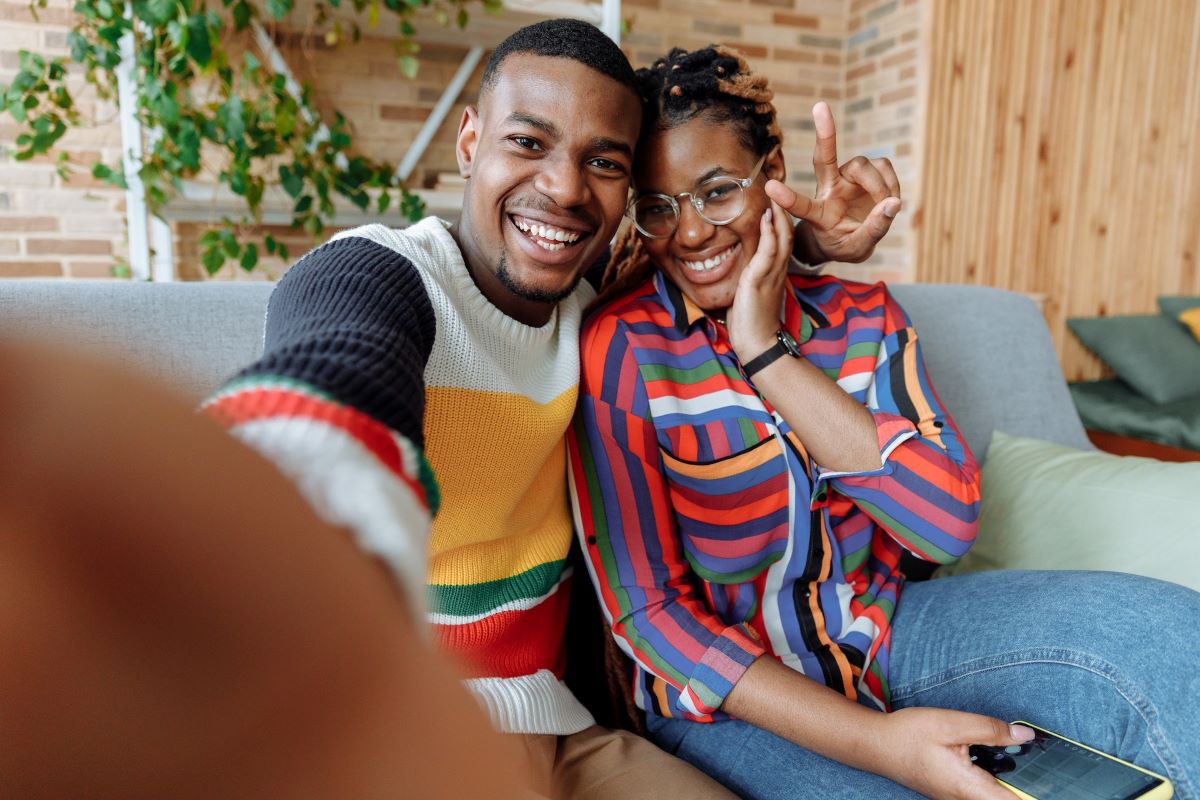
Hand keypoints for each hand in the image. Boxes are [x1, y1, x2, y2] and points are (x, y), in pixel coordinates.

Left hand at [726, 200, 792, 359]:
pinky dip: (769, 233)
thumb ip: (750, 276)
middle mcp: (778, 270)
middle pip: (786, 232)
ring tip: (775, 191)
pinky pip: (769, 252)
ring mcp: (772, 274)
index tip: (774, 199)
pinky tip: (766, 217)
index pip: (781, 239)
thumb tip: (741, 267)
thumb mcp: (750, 293)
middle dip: (782, 208)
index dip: (780, 218)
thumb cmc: (752, 322)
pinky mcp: (760, 280)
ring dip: (778, 213)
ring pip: (781, 238)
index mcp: (776, 272)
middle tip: (777, 185)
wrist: (757, 344)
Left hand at [766, 101, 900, 264]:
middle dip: (824, 133)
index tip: (770, 187)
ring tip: (886, 205)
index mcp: (818, 213)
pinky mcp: (866, 171)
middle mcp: (828, 188)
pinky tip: (890, 199)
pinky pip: (883, 166)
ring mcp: (847, 177)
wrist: (855, 237)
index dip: (787, 197)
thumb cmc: (848, 243)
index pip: (801, 206)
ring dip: (879, 185)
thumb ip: (875, 228)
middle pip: (824, 159)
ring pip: (863, 166)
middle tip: (820, 106)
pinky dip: (891, 183)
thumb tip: (894, 203)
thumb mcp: (859, 247)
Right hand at [873, 707, 1034, 799]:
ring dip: (1012, 783)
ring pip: (995, 797)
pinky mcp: (953, 791)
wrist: (875, 745)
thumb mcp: (950, 723)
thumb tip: (1026, 735)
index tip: (1060, 783)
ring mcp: (958, 798)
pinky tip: (1000, 759)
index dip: (1039, 795)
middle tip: (1046, 766)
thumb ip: (990, 729)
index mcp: (968, 787)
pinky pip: (983, 792)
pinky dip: (997, 780)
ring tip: (1026, 761)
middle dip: (1028, 786)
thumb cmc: (908, 734)